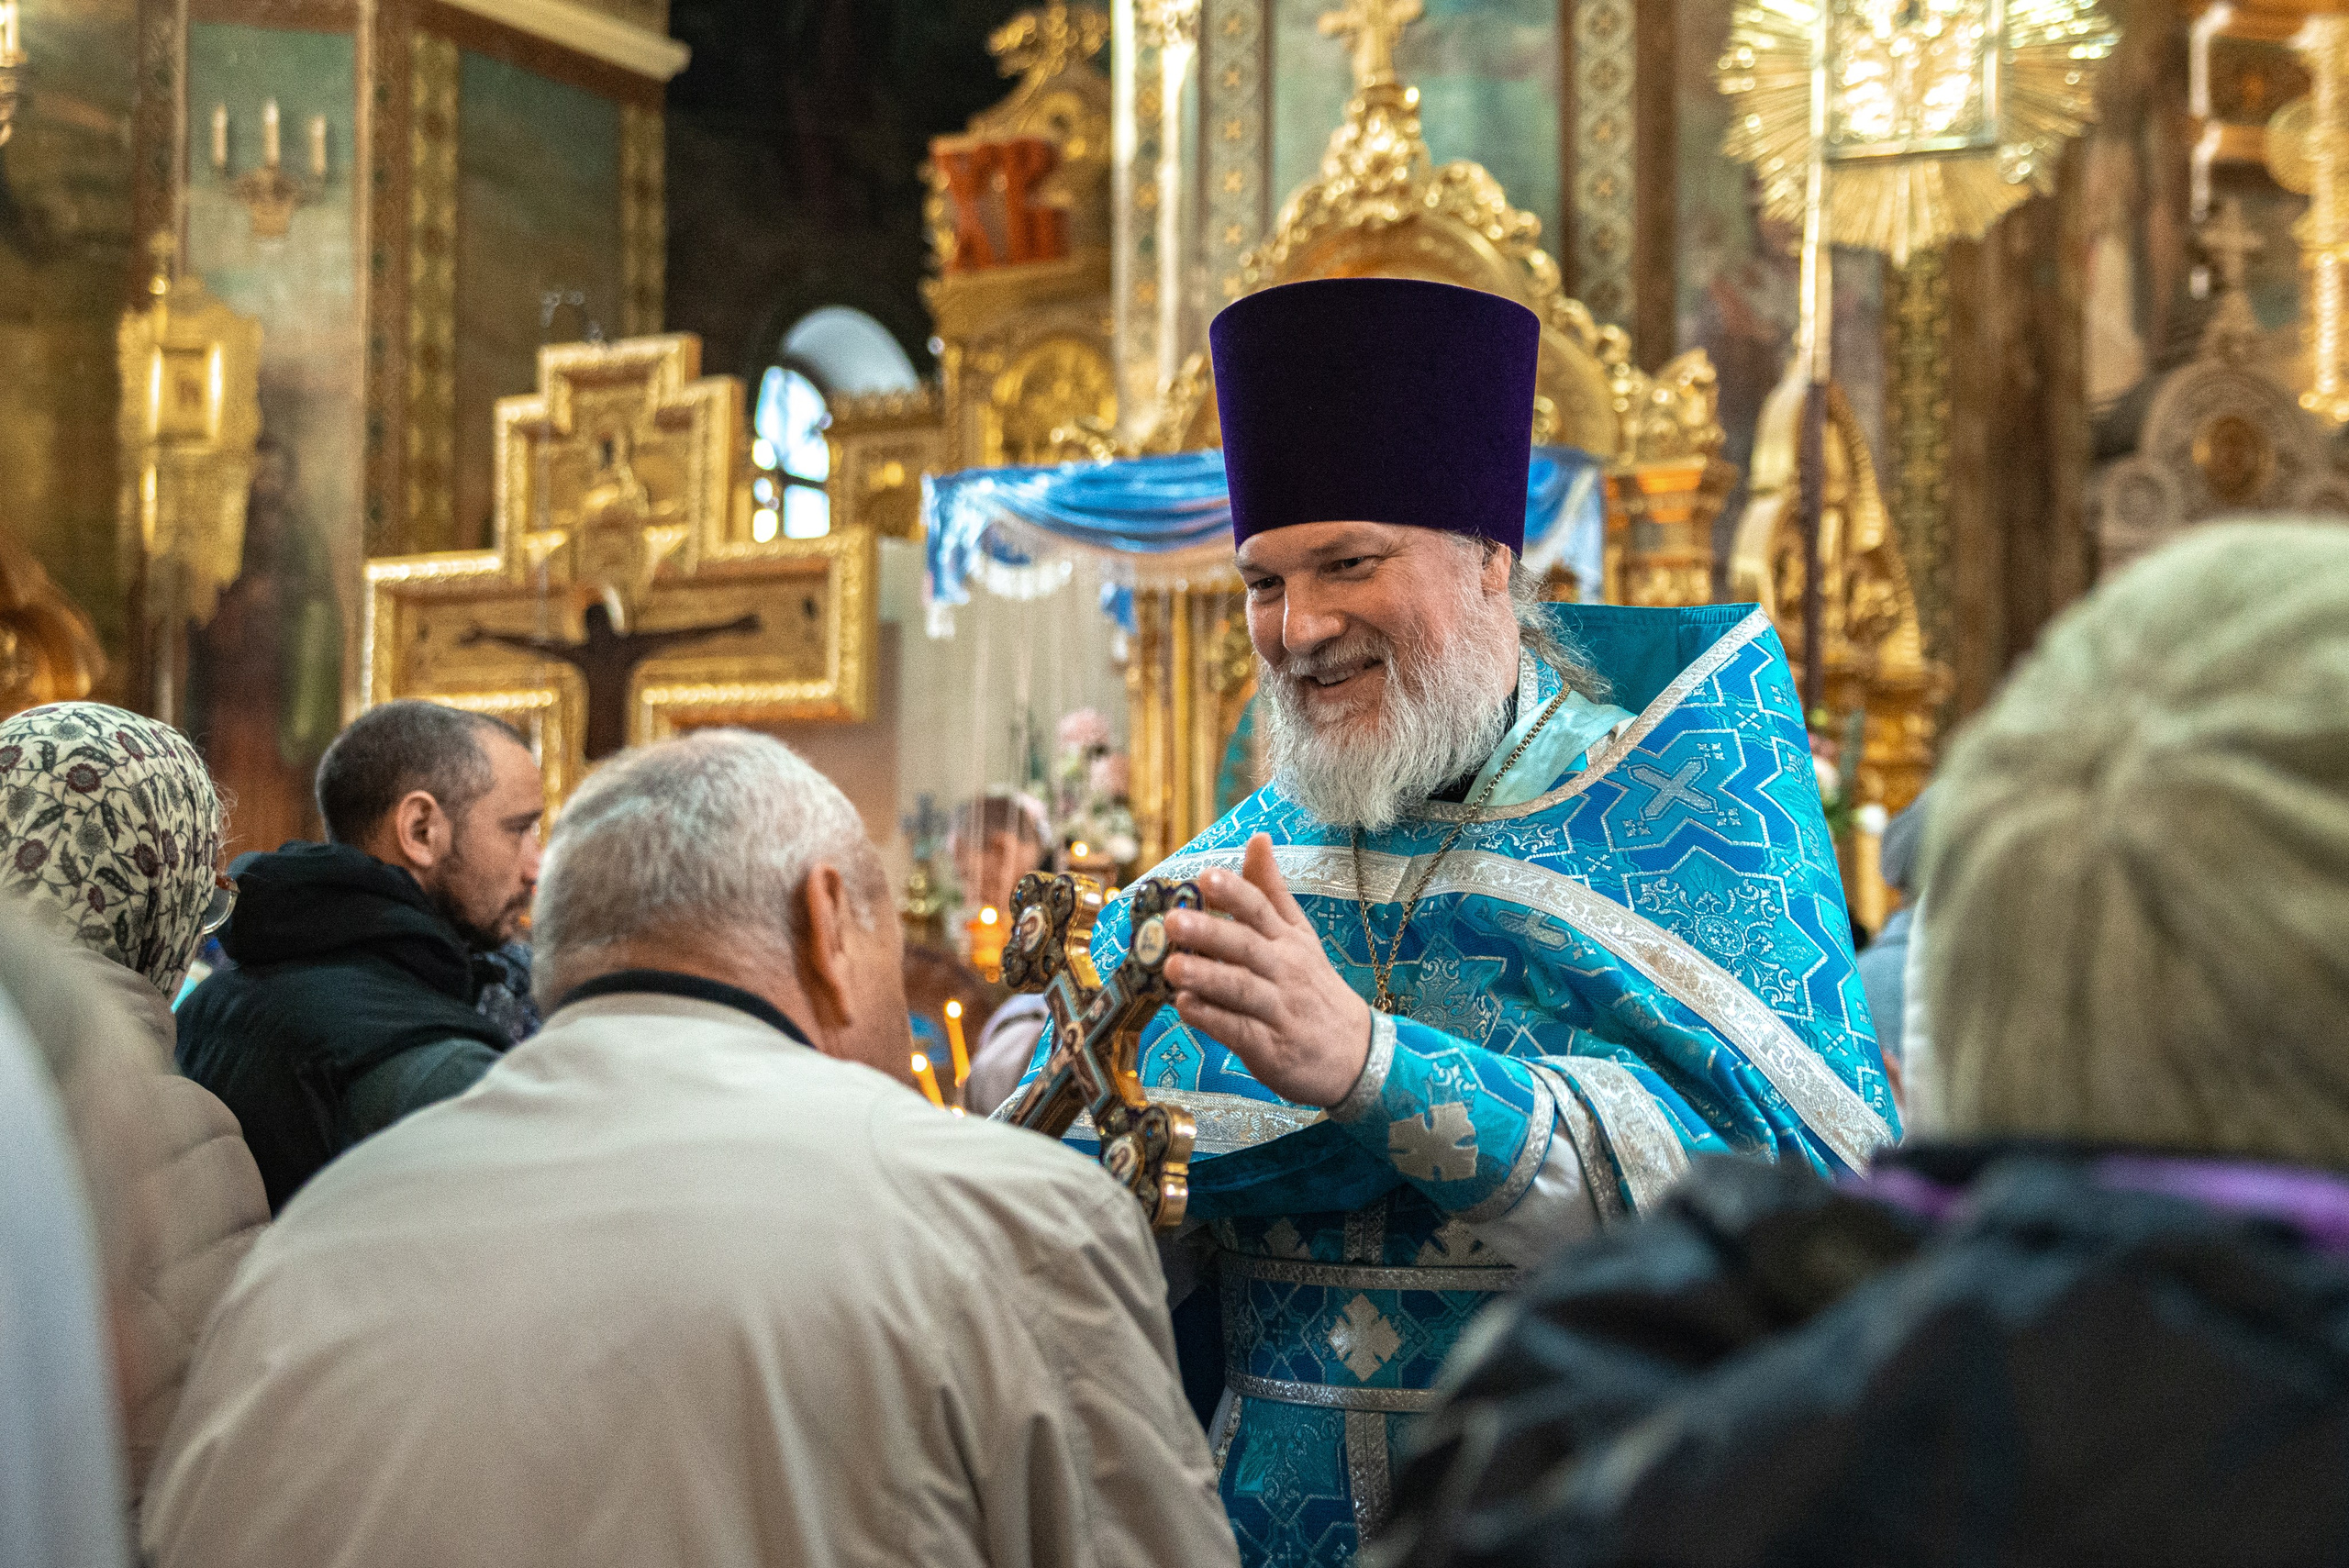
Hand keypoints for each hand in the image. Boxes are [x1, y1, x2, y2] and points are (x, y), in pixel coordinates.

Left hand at [1161, 833, 1372, 1108]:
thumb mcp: (1300, 935)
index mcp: (1288, 939)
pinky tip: (1185, 1006)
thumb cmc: (1314, 987)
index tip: (1207, 876)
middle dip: (1210, 933)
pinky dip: (1212, 1018)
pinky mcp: (1270, 1046)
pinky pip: (1238, 1030)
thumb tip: (1258, 838)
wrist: (1357, 1053)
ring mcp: (1278, 1009)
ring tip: (1172, 967)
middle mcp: (1284, 969)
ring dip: (1206, 977)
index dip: (1234, 892)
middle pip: (1246, 946)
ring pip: (1240, 988)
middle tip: (1173, 922)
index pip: (1260, 909)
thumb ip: (1272, 890)